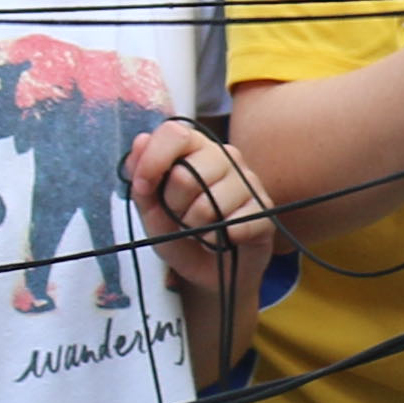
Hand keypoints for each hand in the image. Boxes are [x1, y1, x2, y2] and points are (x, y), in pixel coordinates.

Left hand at [129, 120, 273, 289]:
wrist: (211, 269)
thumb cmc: (181, 232)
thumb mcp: (150, 208)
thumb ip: (140, 176)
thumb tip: (140, 141)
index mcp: (196, 147)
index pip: (174, 133)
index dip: (152, 160)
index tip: (142, 186)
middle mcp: (225, 157)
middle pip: (185, 176)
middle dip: (173, 206)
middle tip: (180, 216)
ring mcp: (248, 181)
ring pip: (207, 205)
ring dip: (195, 228)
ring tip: (200, 230)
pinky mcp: (263, 209)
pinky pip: (233, 226)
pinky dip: (216, 240)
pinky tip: (220, 239)